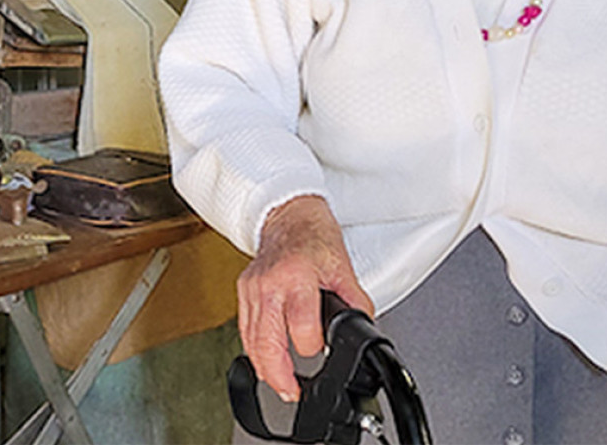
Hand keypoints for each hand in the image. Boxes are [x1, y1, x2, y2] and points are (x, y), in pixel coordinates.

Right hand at [237, 195, 373, 402]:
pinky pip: (245, 328)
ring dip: (264, 366)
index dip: (313, 347)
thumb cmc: (313, 236)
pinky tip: (264, 360)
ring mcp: (251, 288)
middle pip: (266, 341)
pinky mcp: (243, 291)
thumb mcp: (343, 266)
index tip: (320, 350)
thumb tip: (362, 328)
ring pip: (250, 339)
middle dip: (278, 373)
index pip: (300, 329)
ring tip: (279, 384)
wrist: (287, 214)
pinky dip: (254, 347)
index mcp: (296, 278)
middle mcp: (268, 285)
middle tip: (291, 392)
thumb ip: (354, 301)